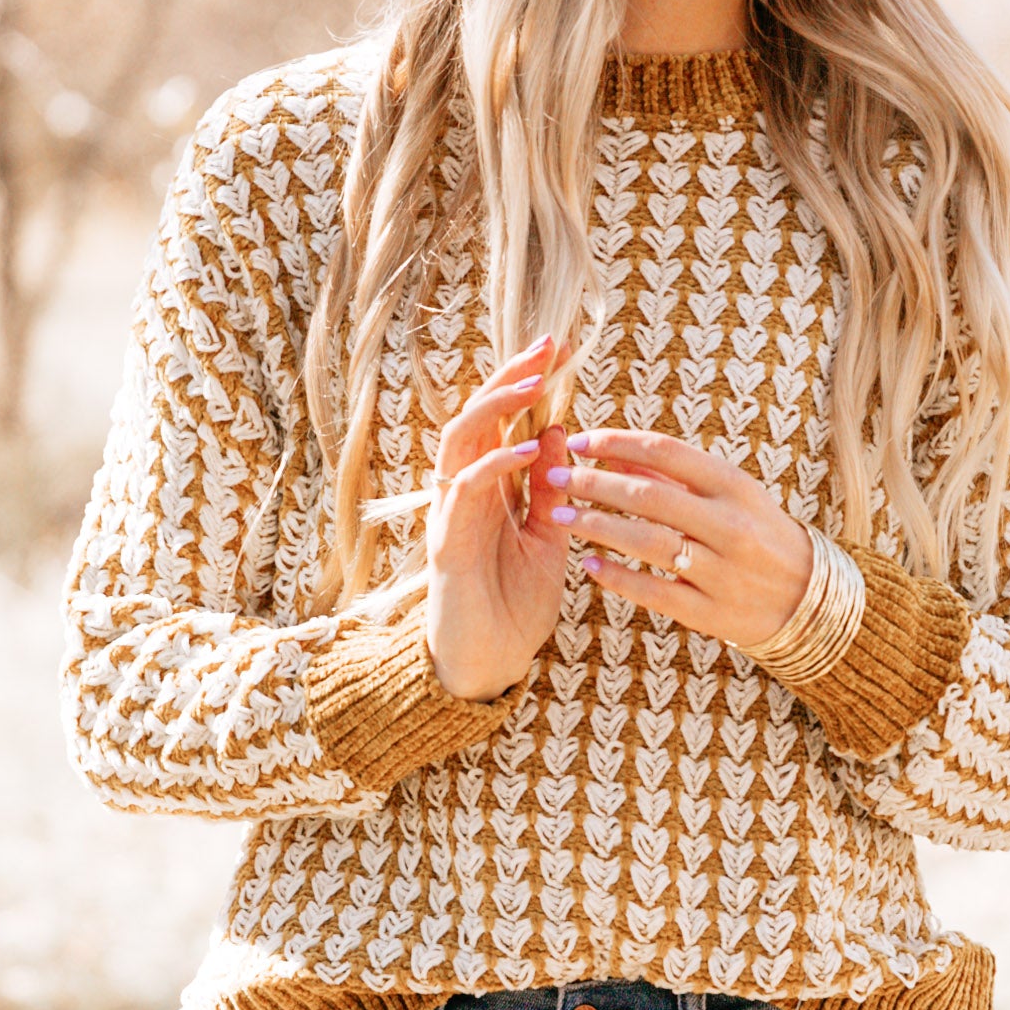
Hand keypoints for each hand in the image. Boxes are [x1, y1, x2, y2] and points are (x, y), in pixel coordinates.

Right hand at [424, 336, 573, 701]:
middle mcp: (465, 490)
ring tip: (534, 383)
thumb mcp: (548, 537)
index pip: (503, 419)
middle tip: (548, 346)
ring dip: (497, 407)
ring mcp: (451, 513)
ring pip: (460, 440)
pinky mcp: (446, 541)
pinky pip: (464, 489)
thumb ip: (550, 489)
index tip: (563, 349)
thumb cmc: (516, 604)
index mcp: (491, 486)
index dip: (526, 381)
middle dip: (510, 376)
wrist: (491, 663)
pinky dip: (494, 464)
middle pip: (477, 415)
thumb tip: (558, 431)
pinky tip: (527, 449)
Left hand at [545, 428, 812, 649]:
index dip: (616, 443)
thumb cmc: (760, 534)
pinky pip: (655, 592)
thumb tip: (615, 455)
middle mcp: (730, 525)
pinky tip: (588, 564)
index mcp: (734, 486)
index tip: (578, 441)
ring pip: (647, 542)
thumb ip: (674, 476)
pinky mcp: (712, 612)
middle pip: (649, 496)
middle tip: (555, 475)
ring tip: (560, 515)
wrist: (808, 598)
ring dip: (597, 526)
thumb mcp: (730, 496)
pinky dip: (618, 577)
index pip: (666, 452)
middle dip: (594, 483)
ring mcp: (722, 570)